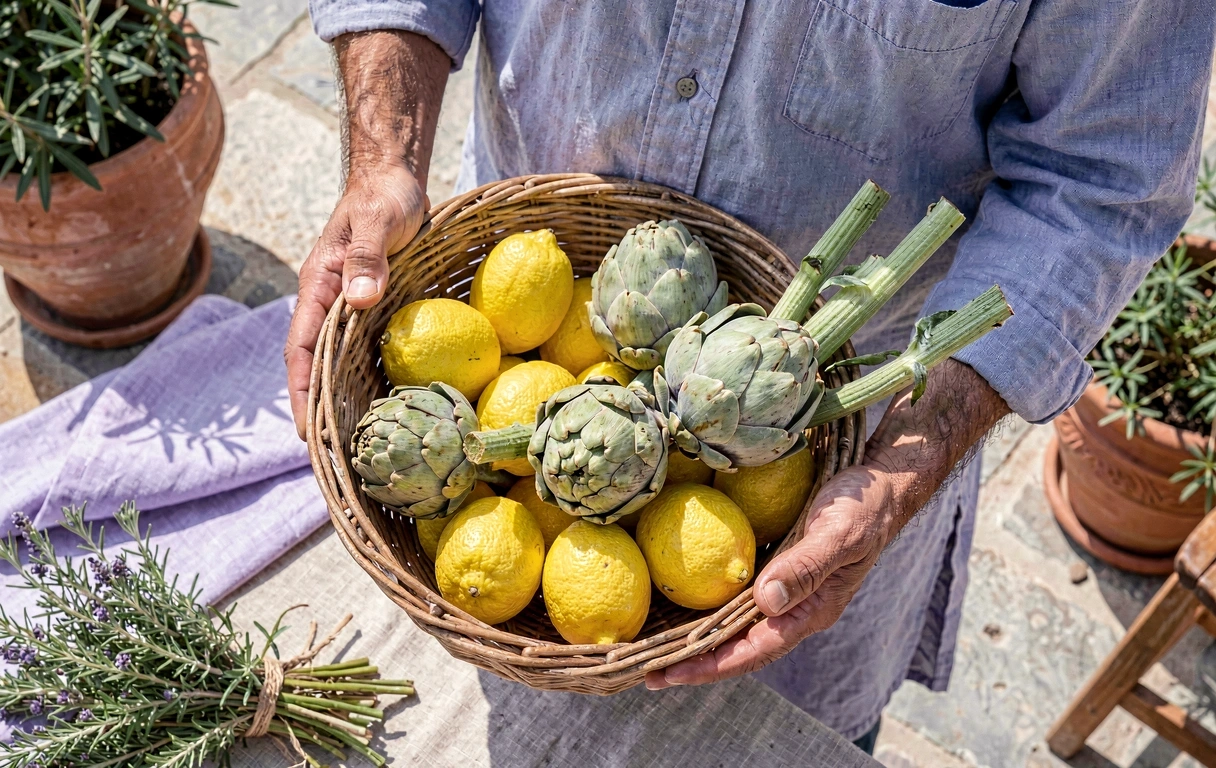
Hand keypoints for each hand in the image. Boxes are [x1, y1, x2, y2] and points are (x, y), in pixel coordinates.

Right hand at [285, 163, 427, 437]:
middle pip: (317, 366)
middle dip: (319, 411)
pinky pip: (367, 349)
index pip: (301, 350)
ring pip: (341, 362)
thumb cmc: (385, 196)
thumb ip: (368, 256)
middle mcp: (330, 304)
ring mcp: (351, 308)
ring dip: (345, 400)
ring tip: (359, 447)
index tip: (308, 432)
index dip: (302, 392)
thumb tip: (360, 300)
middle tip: (332, 459)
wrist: (394, 178)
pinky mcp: (373, 308)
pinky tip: (391, 405)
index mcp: (319, 287)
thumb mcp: (378, 220)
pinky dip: (371, 377)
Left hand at [645, 464, 894, 688]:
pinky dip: (708, 603)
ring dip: (696, 636)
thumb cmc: (863, 508)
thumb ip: (805, 567)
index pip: (754, 650)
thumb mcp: (837, 533)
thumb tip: (765, 601)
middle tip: (646, 671)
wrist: (879, 485)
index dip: (712, 665)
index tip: (672, 674)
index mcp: (810, 611)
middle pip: (738, 646)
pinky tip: (681, 601)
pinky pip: (736, 594)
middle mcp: (793, 608)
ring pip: (734, 623)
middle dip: (694, 661)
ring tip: (654, 646)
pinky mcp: (775, 568)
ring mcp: (784, 590)